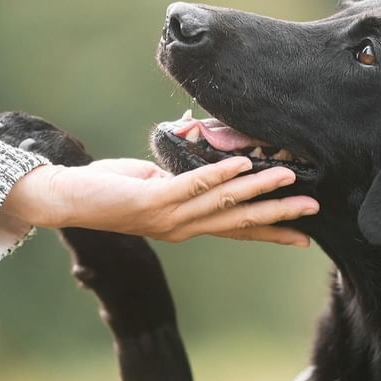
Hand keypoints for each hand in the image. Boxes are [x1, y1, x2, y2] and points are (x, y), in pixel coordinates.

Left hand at [1, 156, 318, 246]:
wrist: (66, 200)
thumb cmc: (110, 189)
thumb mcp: (155, 181)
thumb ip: (182, 174)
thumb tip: (201, 143)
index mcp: (188, 225)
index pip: (239, 230)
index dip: (272, 233)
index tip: (305, 237)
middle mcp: (184, 227)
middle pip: (242, 221)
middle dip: (279, 214)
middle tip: (314, 209)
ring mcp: (170, 217)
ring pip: (224, 202)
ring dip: (258, 187)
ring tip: (289, 177)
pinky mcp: (152, 201)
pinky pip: (192, 185)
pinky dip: (219, 175)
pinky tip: (241, 164)